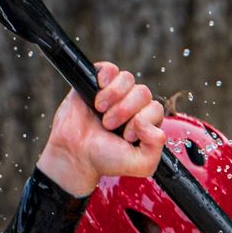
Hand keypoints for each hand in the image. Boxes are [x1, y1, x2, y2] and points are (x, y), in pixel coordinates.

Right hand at [37, 62, 165, 196]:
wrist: (75, 155)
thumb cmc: (106, 159)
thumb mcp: (140, 164)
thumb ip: (156, 147)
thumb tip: (148, 122)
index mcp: (146, 122)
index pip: (155, 109)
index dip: (142, 121)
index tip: (126, 136)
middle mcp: (133, 105)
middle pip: (142, 92)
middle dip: (125, 110)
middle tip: (108, 125)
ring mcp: (116, 93)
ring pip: (127, 78)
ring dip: (113, 96)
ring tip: (100, 110)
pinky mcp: (97, 83)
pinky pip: (110, 68)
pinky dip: (106, 76)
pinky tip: (99, 88)